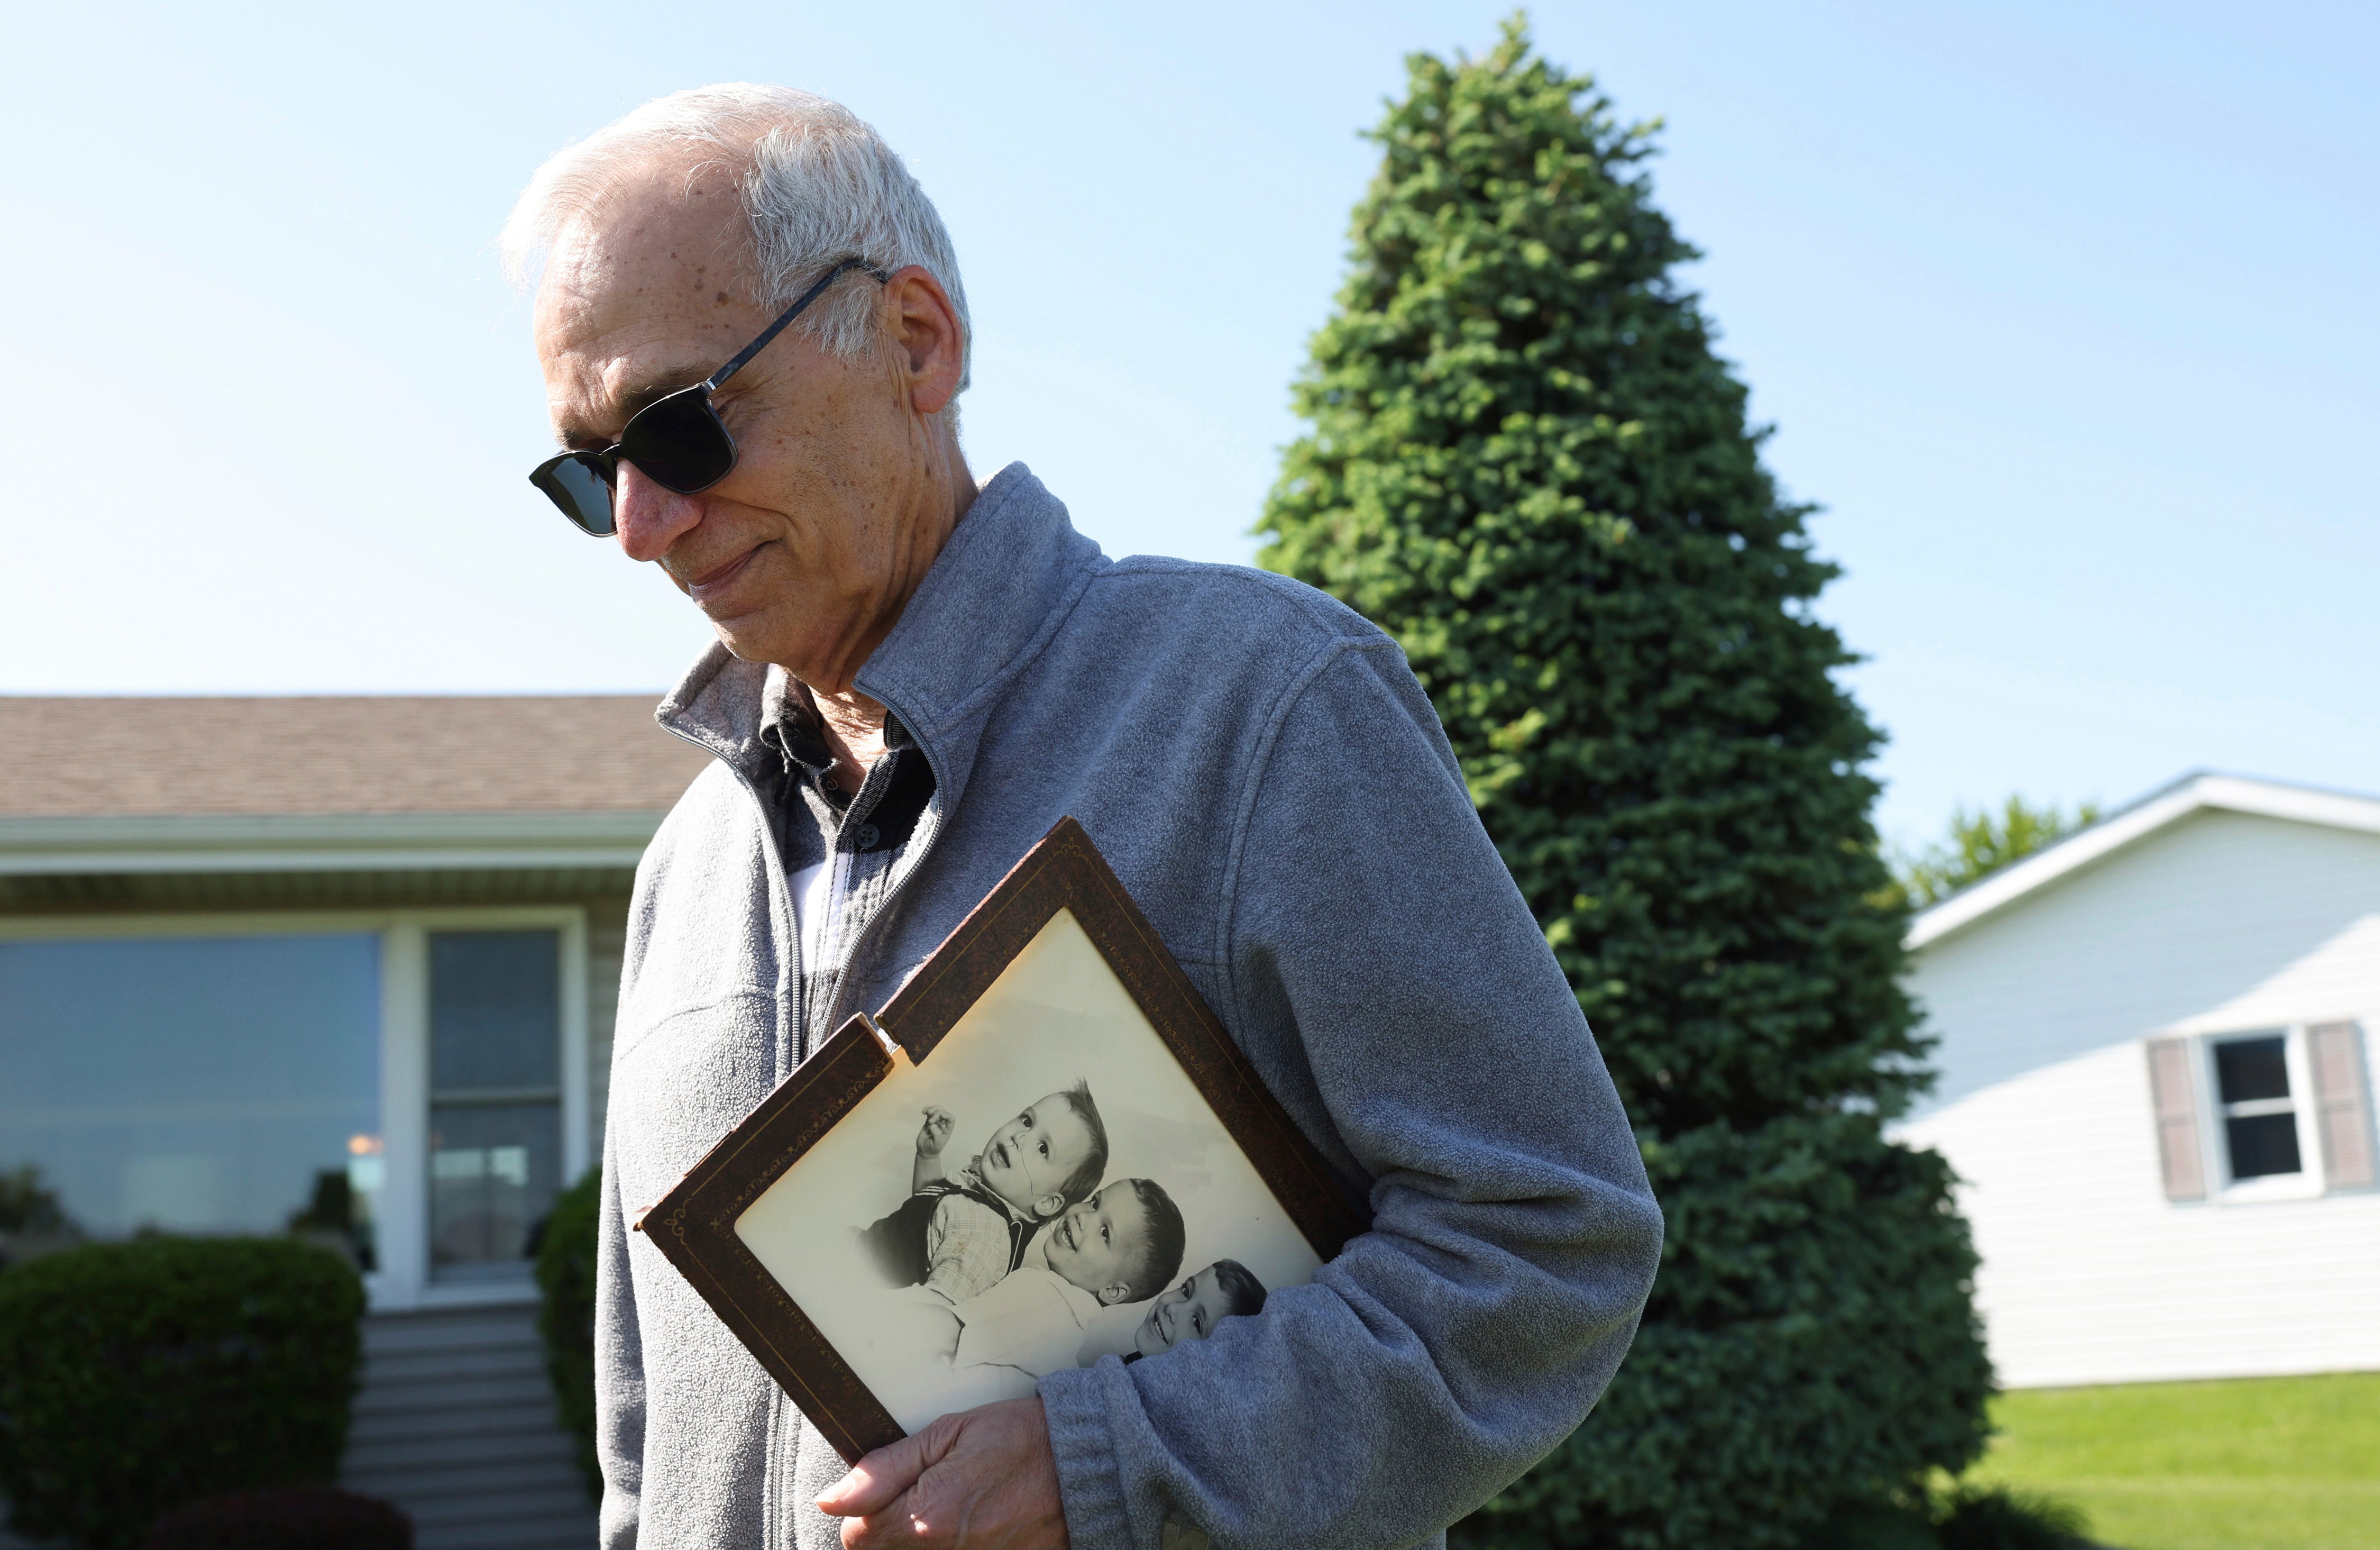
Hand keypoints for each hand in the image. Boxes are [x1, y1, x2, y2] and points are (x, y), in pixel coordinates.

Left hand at [817, 1397, 1068, 1549]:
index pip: (856, 1536)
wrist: (1088, 1466)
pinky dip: (953, 1547)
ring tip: (951, 1511)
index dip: (865, 1509)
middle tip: (922, 1499)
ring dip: (921, 1541)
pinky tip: (972, 1525)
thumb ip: (885, 1470)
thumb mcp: (949, 1432)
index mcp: (929, 1515)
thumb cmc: (1025, 1440)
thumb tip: (833, 1499)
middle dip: (892, 1528)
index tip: (886, 1492)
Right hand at [917, 1105, 955, 1156]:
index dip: (947, 1115)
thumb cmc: (933, 1148)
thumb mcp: (937, 1144)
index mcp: (947, 1129)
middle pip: (943, 1112)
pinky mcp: (928, 1121)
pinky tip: (923, 1112)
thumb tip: (932, 1125)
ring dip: (932, 1108)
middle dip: (936, 1114)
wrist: (925, 1150)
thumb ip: (936, 1134)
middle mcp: (943, 1124)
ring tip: (926, 1112)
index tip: (941, 1116)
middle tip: (930, 1122)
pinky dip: (927, 1109)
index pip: (951, 1119)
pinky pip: (929, 1112)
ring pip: (937, 1110)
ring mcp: (936, 1122)